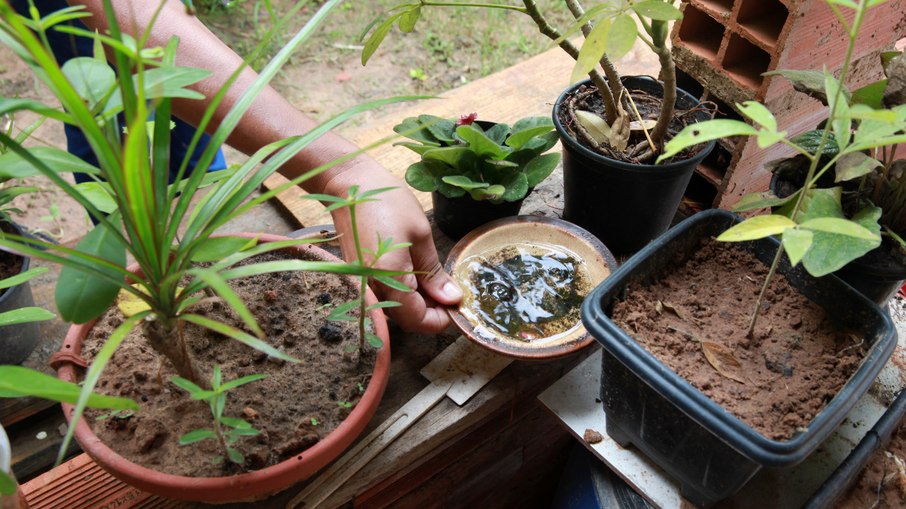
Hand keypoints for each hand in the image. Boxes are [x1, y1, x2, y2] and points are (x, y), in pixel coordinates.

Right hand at [326, 165, 462, 333]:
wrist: (350, 186)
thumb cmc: (387, 202)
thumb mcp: (420, 234)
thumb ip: (434, 272)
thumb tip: (452, 298)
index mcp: (389, 276)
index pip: (417, 320)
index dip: (440, 320)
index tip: (456, 306)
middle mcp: (371, 287)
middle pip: (406, 319)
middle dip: (431, 313)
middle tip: (449, 293)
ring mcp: (362, 284)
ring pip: (395, 310)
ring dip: (417, 304)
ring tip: (435, 283)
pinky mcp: (358, 278)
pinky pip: (384, 296)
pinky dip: (403, 294)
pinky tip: (416, 277)